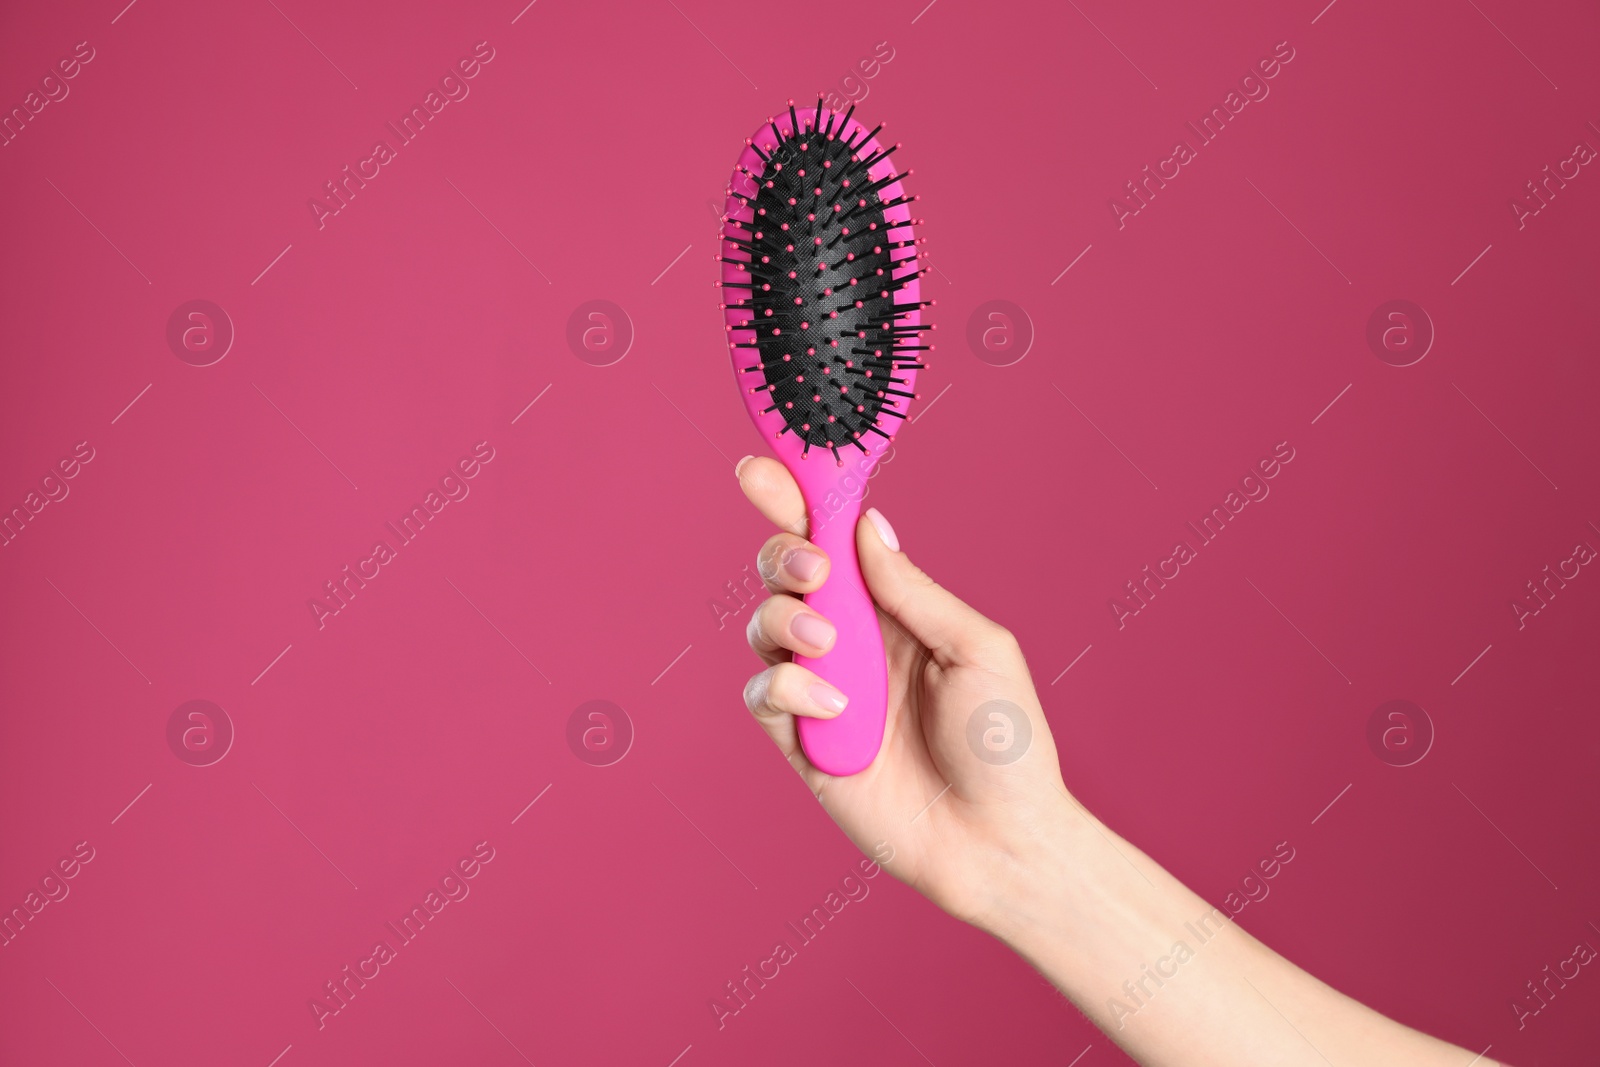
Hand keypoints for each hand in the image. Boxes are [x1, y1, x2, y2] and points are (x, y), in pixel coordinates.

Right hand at [736, 456, 1074, 930]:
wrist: (1001, 842)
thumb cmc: (1007, 745)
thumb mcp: (978, 648)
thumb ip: (913, 590)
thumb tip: (866, 524)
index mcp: (893, 608)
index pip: (833, 540)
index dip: (795, 500)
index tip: (766, 467)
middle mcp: (851, 641)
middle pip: (784, 572)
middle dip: (783, 554)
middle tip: (815, 570)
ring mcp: (823, 690)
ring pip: (764, 627)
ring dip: (787, 622)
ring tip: (833, 649)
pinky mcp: (803, 742)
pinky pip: (764, 695)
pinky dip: (789, 689)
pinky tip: (836, 709)